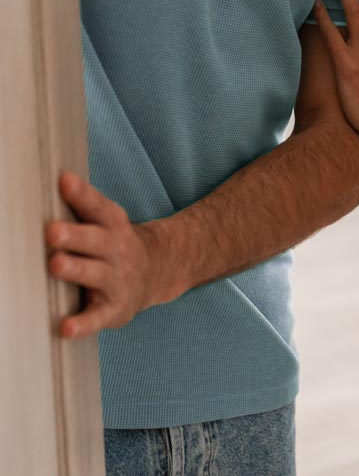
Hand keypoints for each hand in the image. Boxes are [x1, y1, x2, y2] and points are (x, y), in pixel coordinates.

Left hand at [45, 171, 164, 337]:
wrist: (158, 272)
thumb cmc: (115, 244)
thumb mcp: (106, 222)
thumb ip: (82, 206)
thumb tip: (54, 181)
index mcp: (113, 225)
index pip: (98, 206)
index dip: (82, 193)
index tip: (65, 180)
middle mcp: (117, 249)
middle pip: (96, 240)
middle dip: (74, 236)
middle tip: (52, 231)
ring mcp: (117, 279)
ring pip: (96, 274)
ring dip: (76, 270)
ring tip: (56, 265)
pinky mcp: (114, 309)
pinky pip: (97, 317)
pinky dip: (83, 324)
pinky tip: (66, 327)